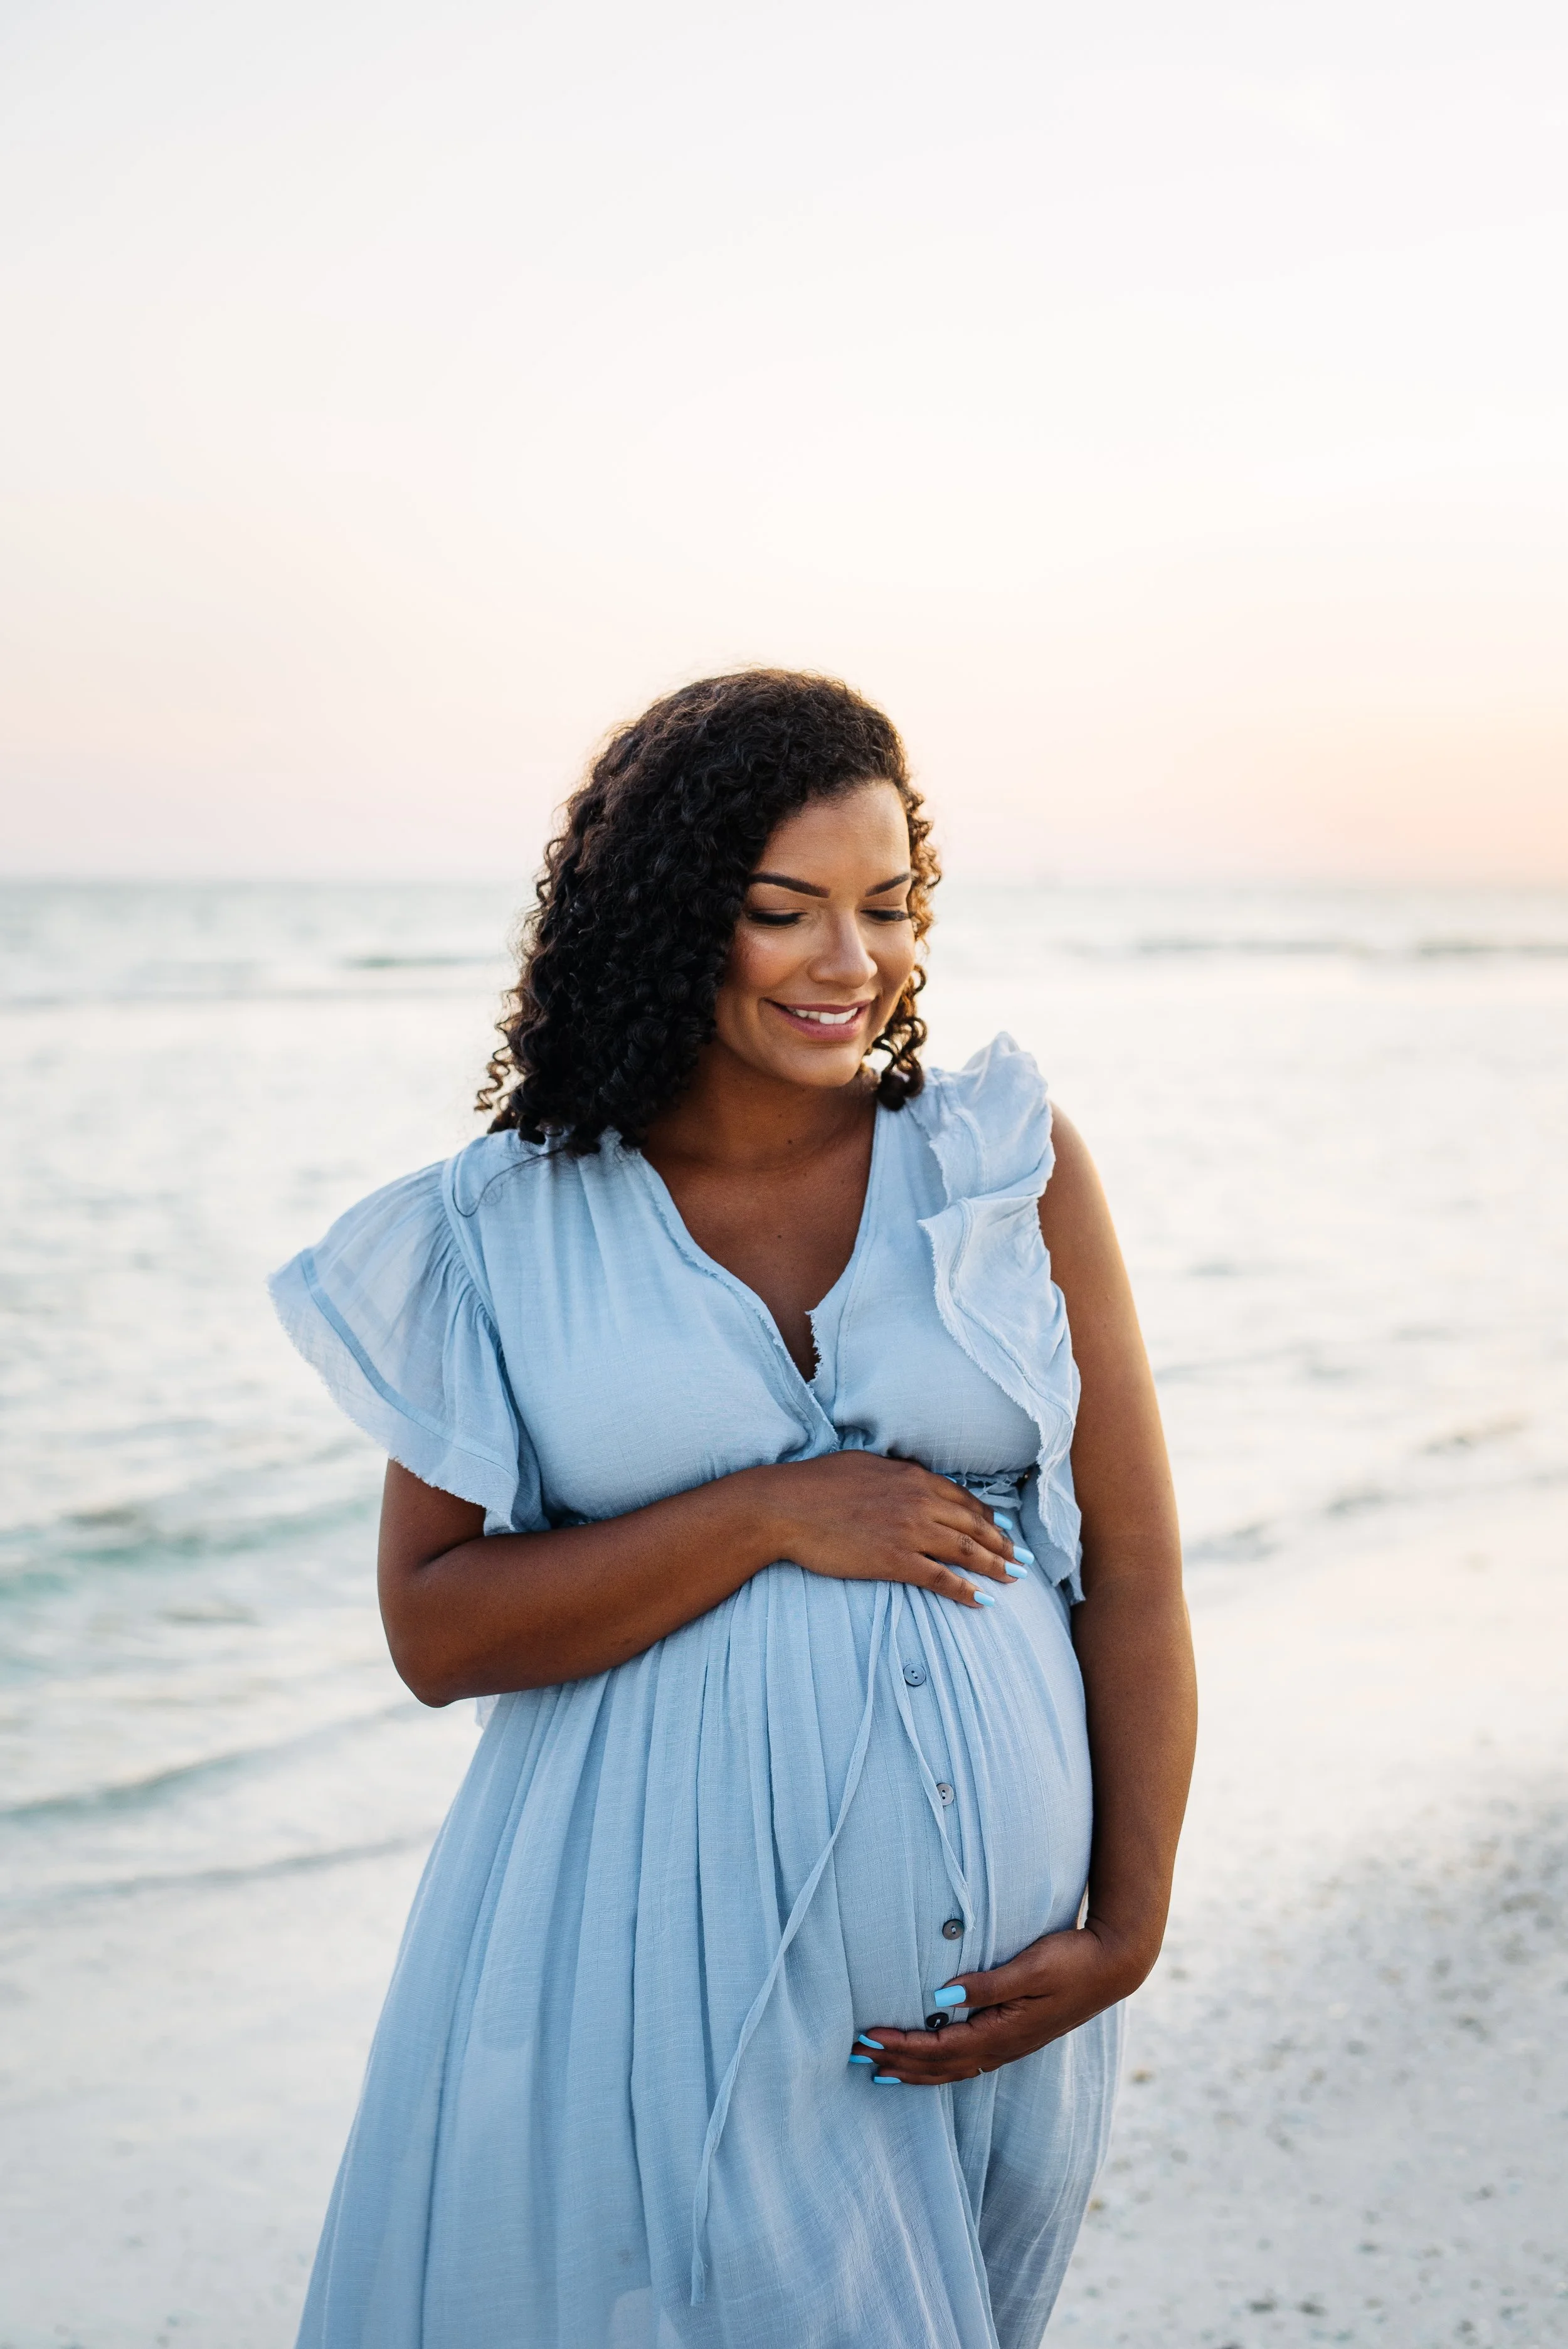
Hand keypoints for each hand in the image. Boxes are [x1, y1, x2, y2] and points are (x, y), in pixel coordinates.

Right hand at [751, 1452, 1020, 1609]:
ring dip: (994, 1566)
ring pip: (965, 1551)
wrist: (786, 1506)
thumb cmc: (816, 1483)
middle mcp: (919, 1502)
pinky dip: (965, 1590)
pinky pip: (940, 1578)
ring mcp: (909, 1531)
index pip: (963, 1499)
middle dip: (1002, 1544)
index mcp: (912, 1477)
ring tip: (1013, 1578)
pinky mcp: (895, 1560)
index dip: (987, 1518)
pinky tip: (982, 1601)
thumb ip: (894, 1473)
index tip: (1001, 1530)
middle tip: (1022, 1558)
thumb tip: (908, 1476)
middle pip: (973, 1525)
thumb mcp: (863, 1464)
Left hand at [856, 1917, 1151, 2081]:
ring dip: (914, 2070)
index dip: (902, 2045)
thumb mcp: (1030, 1967)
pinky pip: (967, 2063)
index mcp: (1003, 2032)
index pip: (940, 2048)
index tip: (868, 2037)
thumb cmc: (1071, 1960)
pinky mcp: (1015, 2037)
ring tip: (881, 2069)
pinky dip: (938, 2067)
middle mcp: (1003, 2046)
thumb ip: (987, 1984)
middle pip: (939, 2066)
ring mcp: (1010, 2046)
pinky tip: (927, 2063)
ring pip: (952, 2070)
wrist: (1113, 1966)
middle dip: (897, 2061)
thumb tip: (941, 1996)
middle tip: (858, 2055)